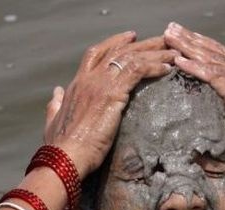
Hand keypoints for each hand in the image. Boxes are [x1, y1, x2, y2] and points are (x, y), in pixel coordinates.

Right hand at [45, 32, 177, 178]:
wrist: (65, 156)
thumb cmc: (61, 147)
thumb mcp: (53, 121)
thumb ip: (56, 105)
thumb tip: (56, 92)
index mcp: (76, 85)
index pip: (96, 54)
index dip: (114, 43)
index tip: (131, 38)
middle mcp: (88, 79)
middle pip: (117, 51)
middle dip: (141, 44)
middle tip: (161, 40)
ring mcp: (100, 85)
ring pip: (130, 58)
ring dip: (154, 53)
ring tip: (172, 52)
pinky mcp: (113, 95)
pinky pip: (137, 71)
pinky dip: (154, 67)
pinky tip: (167, 69)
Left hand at [164, 22, 224, 188]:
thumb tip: (213, 121)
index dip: (206, 45)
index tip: (186, 37)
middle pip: (219, 53)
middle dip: (193, 38)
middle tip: (172, 28)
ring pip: (216, 60)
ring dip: (190, 46)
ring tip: (170, 36)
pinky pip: (217, 79)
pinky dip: (197, 68)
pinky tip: (180, 61)